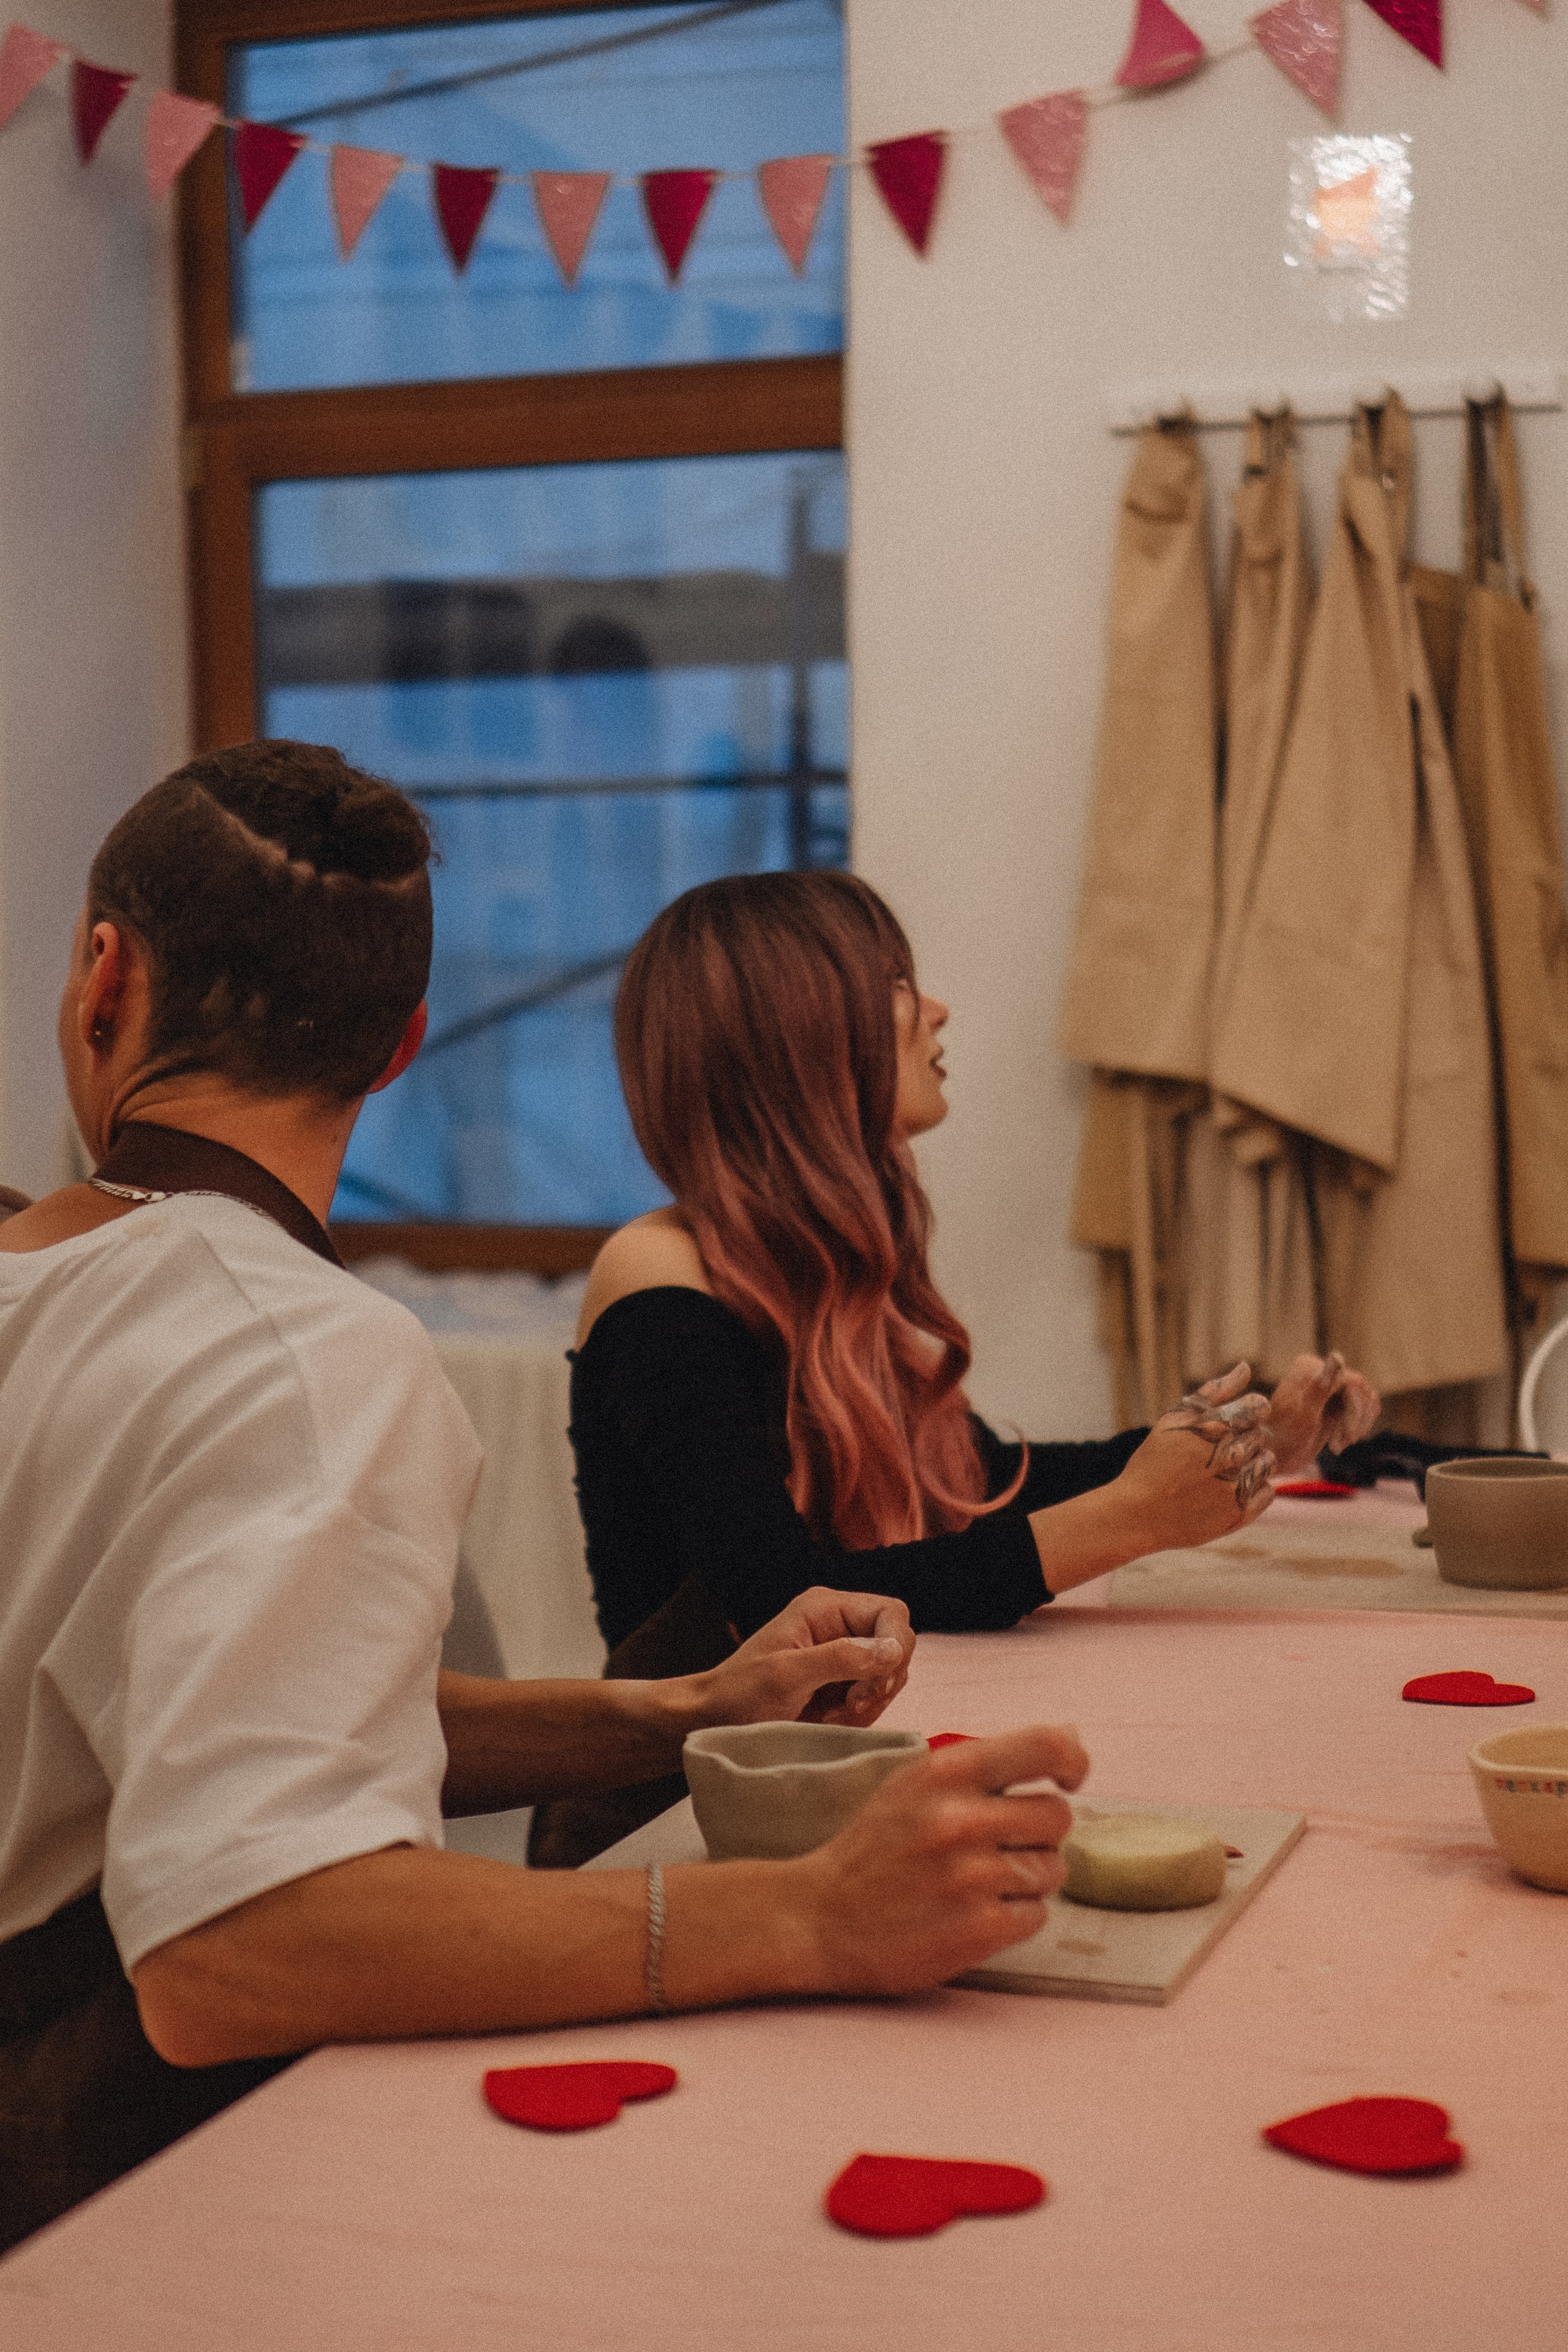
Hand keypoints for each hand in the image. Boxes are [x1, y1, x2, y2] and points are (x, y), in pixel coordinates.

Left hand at [691, 1587, 913, 1731]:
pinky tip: (830, 1720)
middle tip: (848, 1705)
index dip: (895, 1647)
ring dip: (868, 1703)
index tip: (873, 1685)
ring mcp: (844, 1655)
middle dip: (880, 1682)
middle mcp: (840, 1625)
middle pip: (897, 1647)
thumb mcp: (787, 1673)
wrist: (715, 1720)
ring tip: (831, 1715)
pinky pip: (875, 1698)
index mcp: (826, 1607)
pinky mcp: (843, 1683)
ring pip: (890, 1676)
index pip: (892, 1613)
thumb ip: (841, 1657)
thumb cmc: (741, 1692)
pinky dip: (861, 1716)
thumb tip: (894, 1649)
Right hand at [796, 1726, 1088, 1992]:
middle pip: (1058, 1816)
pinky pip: (1037, 1916)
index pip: (1045, 1746)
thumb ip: (988, 1761)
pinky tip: (973, 1913)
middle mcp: (961, 1819)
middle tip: (999, 1846)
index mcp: (946, 1772)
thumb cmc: (874, 1847)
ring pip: (1052, 1870)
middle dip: (1038, 1833)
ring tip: (978, 1883)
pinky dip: (1014, 1917)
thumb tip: (1070, 1736)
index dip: (1073, 1760)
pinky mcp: (977, 1931)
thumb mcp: (916, 1783)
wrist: (818, 1917)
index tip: (1071, 1778)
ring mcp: (971, 1878)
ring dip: (1026, 1878)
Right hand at [1110, 1362, 1276, 1552]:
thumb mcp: (1175, 1419)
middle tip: (1216, 1452)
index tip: (1232, 1421)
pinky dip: (1254, 1489)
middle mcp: (1230, 1456)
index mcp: (1214, 1426)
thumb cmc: (1154, 1460)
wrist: (1137, 1513)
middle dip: (1244, 1439)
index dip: (1249, 1411)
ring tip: (1222, 1470)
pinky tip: (1227, 1489)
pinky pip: (1268, 1492)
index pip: (1259, 1407)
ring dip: (1252, 1463)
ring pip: (1268, 1463)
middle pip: (1262, 1435)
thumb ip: (1214, 1391)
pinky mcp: (1240, 1513)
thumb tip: (1246, 1367)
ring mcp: (1236, 1486)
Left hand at [1265, 1352, 1380, 1474]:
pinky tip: (1341, 1442)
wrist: (1273, 1455)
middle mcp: (1320, 1371)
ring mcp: (1329, 1386)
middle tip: (1341, 1444)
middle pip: (1360, 1392)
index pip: (1353, 1382)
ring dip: (1356, 1426)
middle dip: (1355, 1420)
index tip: (1349, 1435)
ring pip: (1364, 1400)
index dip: (1355, 1409)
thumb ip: (1321, 1386)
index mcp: (1309, 1367)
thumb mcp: (1305, 1413)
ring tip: (1337, 1445)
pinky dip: (1356, 1427)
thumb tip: (1337, 1356)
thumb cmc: (1285, 1435)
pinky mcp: (1335, 1401)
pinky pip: (1362, 1407)